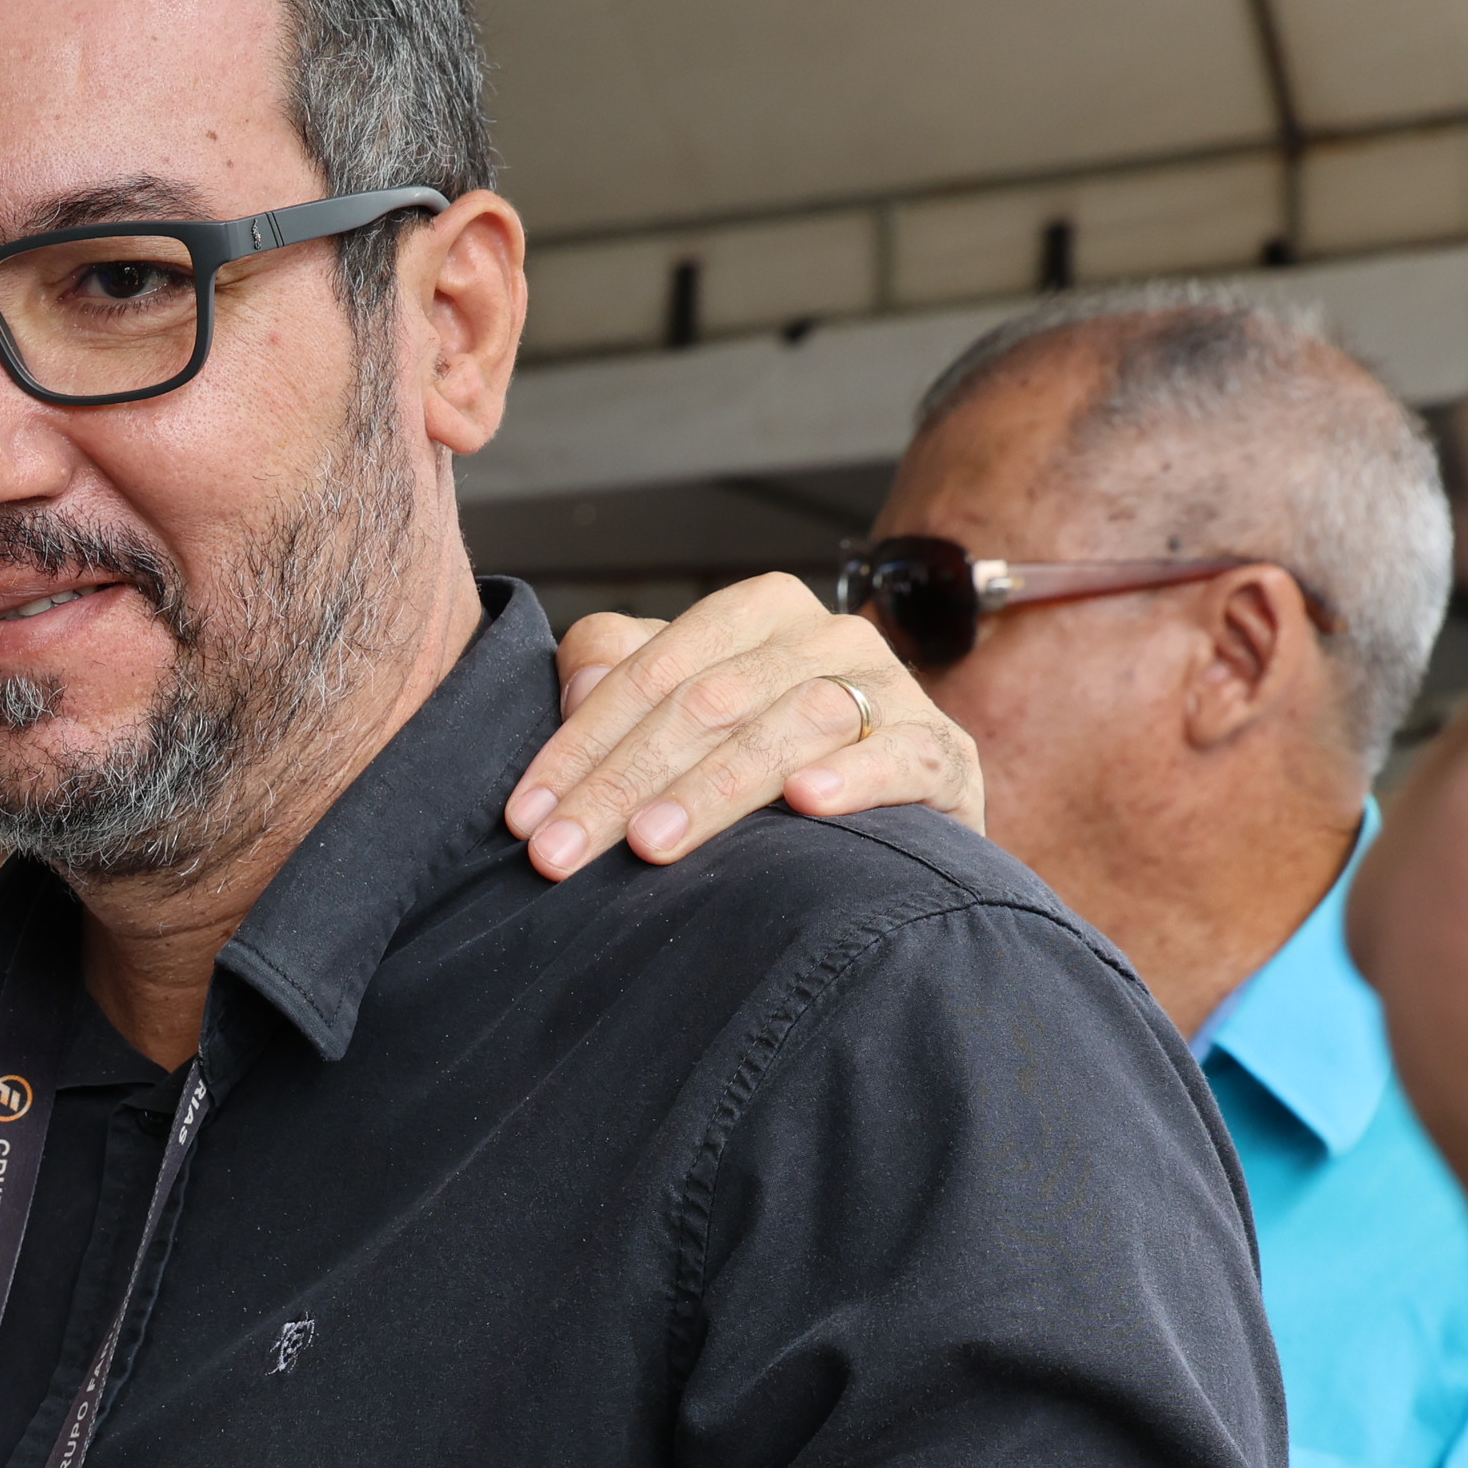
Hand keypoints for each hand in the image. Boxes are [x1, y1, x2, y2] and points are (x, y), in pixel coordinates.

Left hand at [509, 573, 981, 877]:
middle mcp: (828, 637)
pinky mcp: (944, 754)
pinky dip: (854, 779)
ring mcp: (894, 692)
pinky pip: (901, 758)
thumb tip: (575, 683)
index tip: (523, 819)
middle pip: (707, 704)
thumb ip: (620, 674)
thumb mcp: (682, 708)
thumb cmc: (759, 756)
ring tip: (651, 844)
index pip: (650, 674)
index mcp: (757, 612)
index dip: (578, 747)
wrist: (892, 816)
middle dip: (621, 784)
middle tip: (560, 855)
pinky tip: (804, 805)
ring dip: (715, 787)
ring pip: (792, 725)